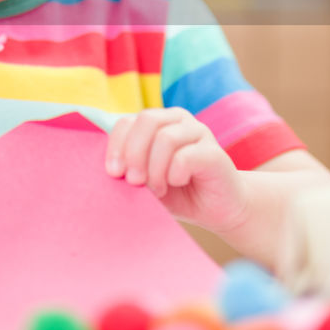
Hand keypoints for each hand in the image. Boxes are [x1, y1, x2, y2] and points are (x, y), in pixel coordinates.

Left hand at [105, 107, 248, 232]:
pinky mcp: (214, 152)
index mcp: (157, 123)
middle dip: (134, 153)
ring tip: (158, 189)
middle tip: (133, 182)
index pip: (127, 121)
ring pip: (166, 138)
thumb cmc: (178, 193)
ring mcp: (199, 132)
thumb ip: (130, 169)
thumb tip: (112, 169)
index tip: (113, 173)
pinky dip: (174, 174)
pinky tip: (177, 183)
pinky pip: (185, 157)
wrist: (218, 209)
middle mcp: (178, 121)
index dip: (116, 146)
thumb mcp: (146, 181)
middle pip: (146, 120)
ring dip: (155, 169)